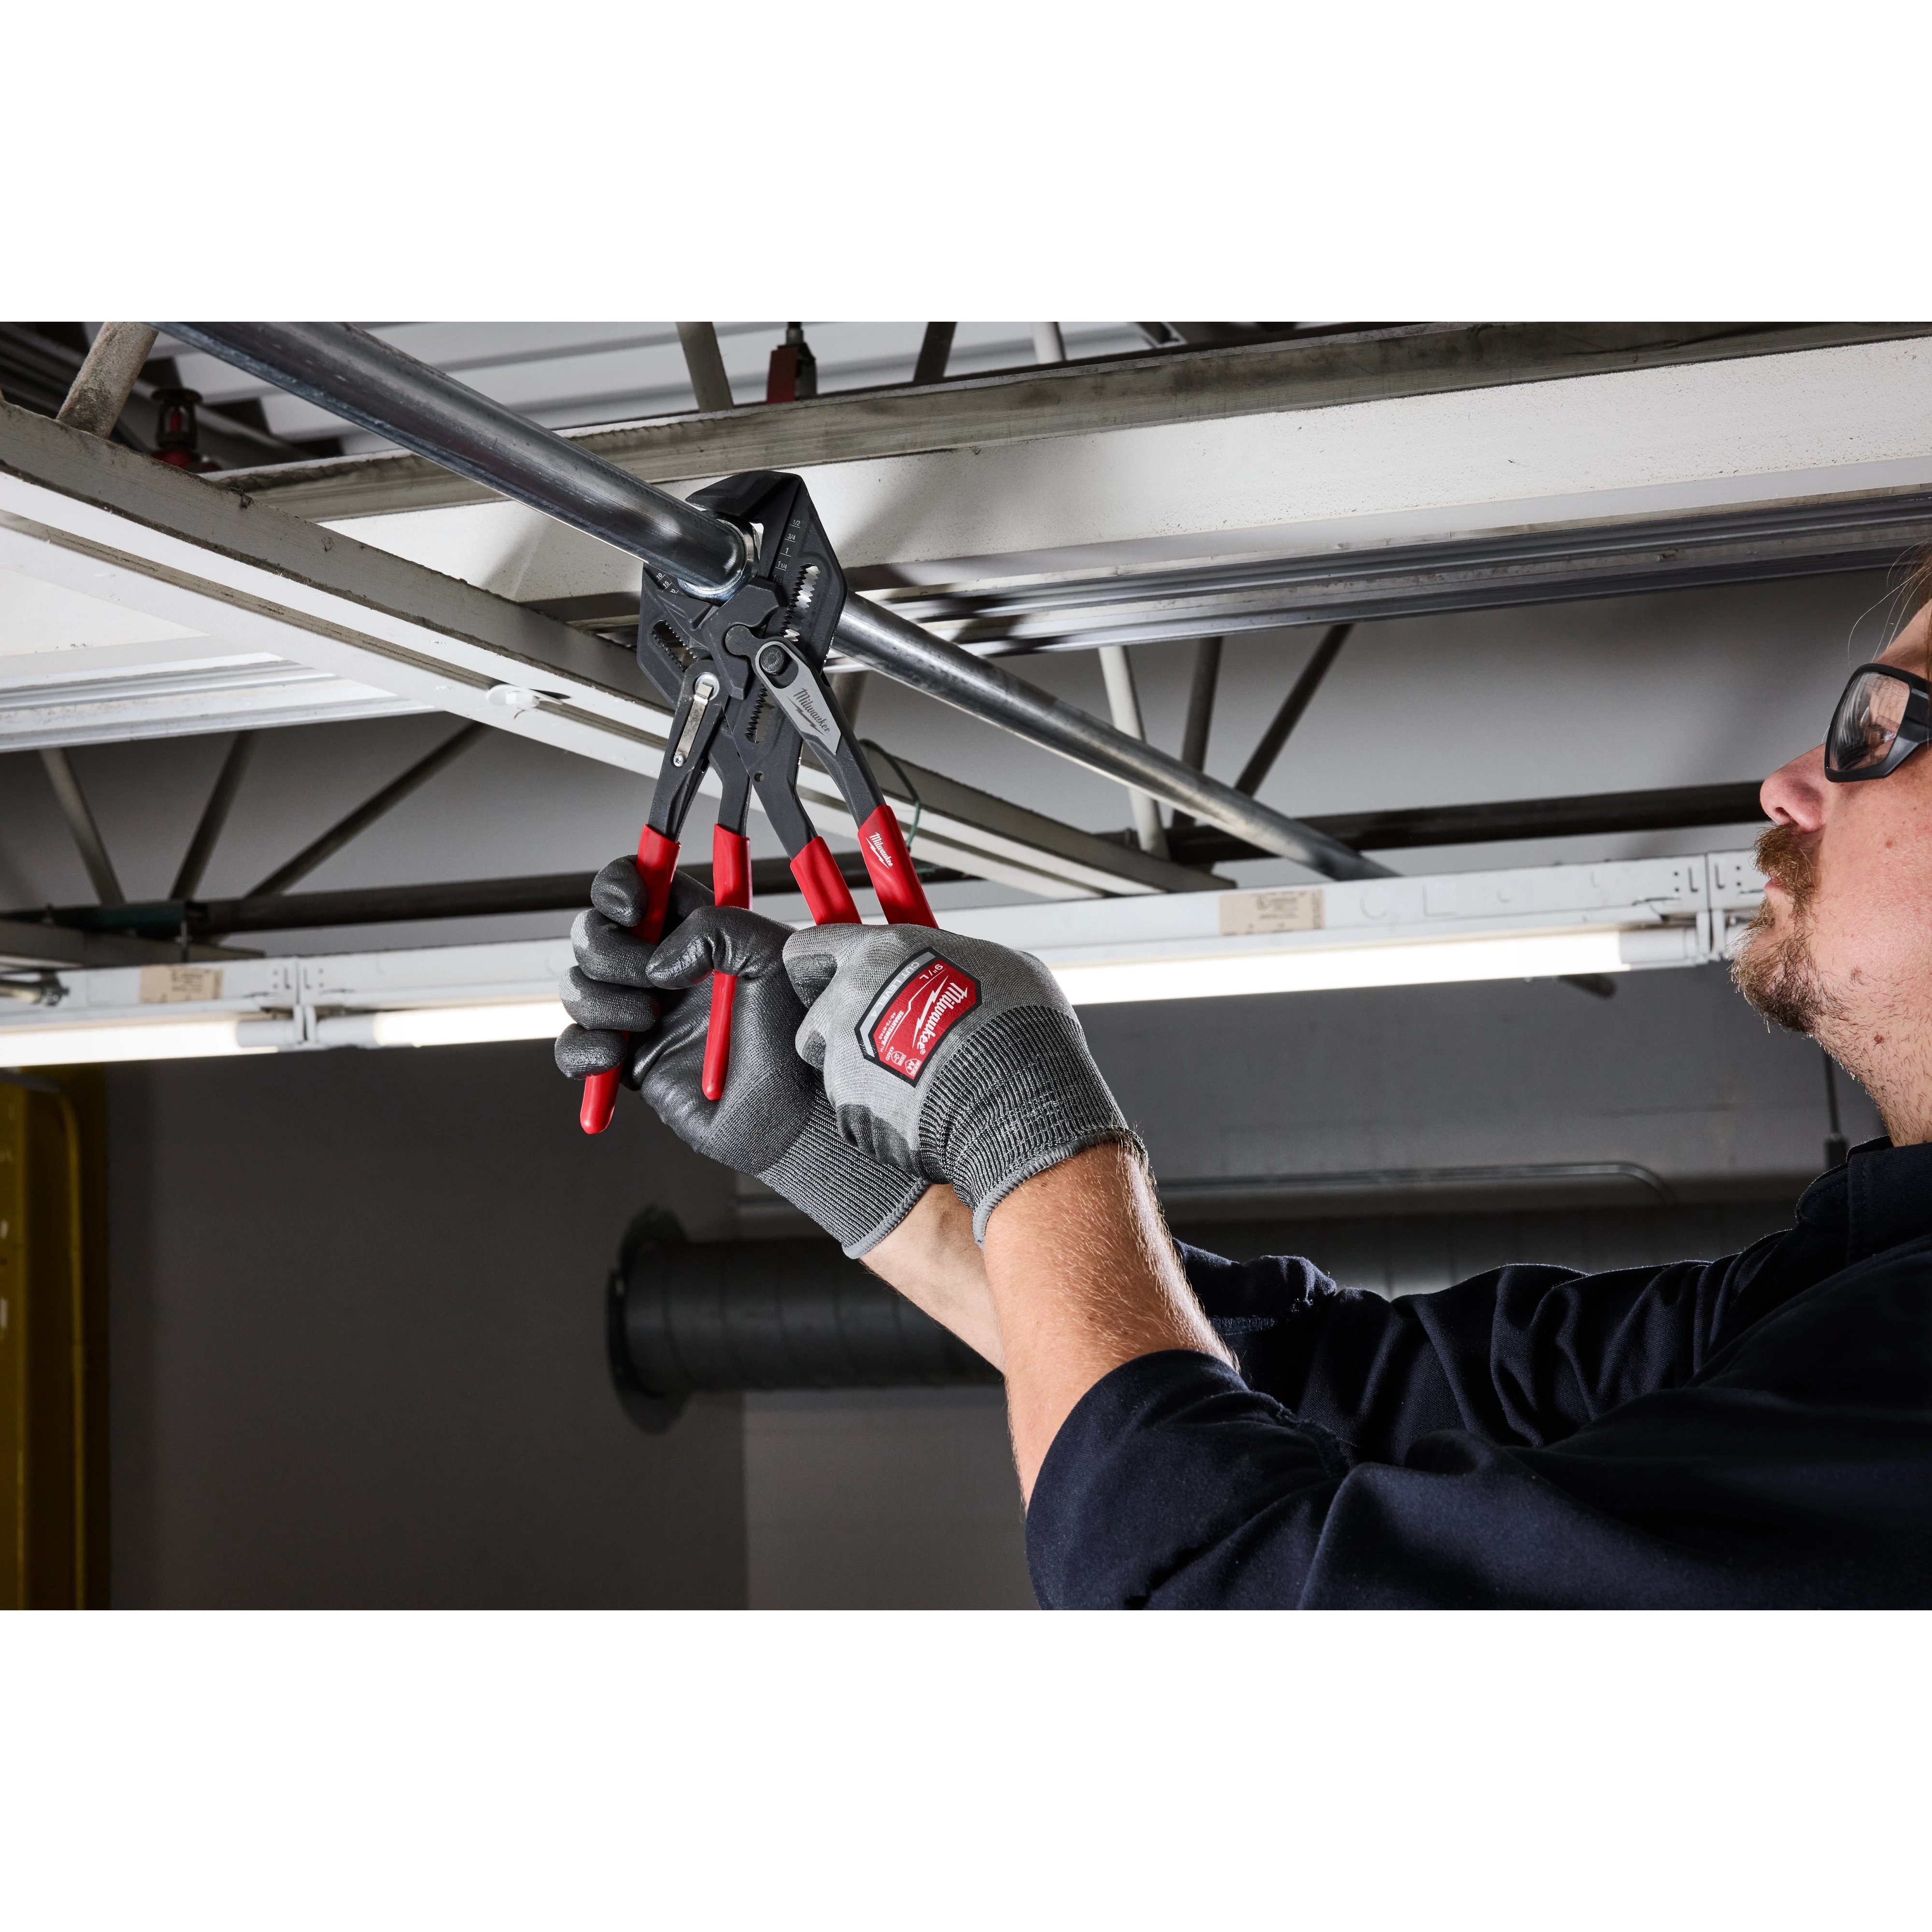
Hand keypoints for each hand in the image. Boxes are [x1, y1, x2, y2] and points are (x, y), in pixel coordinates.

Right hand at [557, 855, 927, 1255]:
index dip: (619, 885)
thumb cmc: (798, 1035)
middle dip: (608, 951)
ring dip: (602, 1000)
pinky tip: (611, 1056)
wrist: (794, 1113)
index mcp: (697, 930)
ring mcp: (642, 1013)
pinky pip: (572, 1046)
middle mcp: (664, 967)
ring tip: (650, 1020)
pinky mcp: (630, 1061)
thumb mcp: (774, 958)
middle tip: (652, 979)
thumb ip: (717, 929)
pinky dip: (579, 1048)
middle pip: (592, 933)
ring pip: (578, 987)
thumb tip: (658, 962)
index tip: (633, 907)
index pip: (637, 884)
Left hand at [783, 922, 1137, 1240]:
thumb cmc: (1017, 1029)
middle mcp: (849, 1004)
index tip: (831, 979)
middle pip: (815, 1020)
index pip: (808, 949)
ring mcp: (844, 1062)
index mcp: (879, 956)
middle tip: (885, 1044)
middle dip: (842, 1034)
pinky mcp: (852, 1113)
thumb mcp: (998, 965)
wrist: (1019, 1100)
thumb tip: (959, 969)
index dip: (818, 968)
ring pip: (837, 1073)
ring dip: (867, 1079)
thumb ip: (953, 962)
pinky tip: (924, 1115)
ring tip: (919, 1085)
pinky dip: (882, 1118)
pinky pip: (858, 1115)